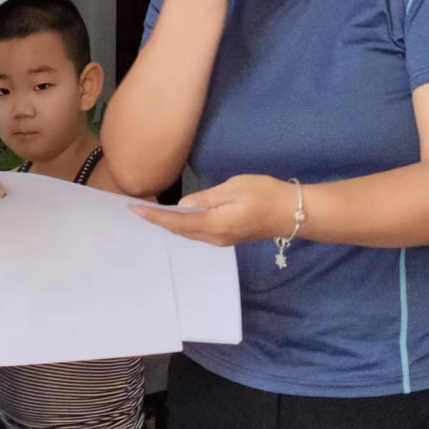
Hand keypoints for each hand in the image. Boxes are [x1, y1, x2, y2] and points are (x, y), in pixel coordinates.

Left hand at [130, 174, 296, 246]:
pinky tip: (179, 217)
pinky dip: (185, 226)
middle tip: (138, 211)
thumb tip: (184, 205)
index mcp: (214, 224)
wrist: (294, 213)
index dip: (154, 217)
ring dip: (171, 225)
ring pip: (189, 234)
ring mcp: (223, 240)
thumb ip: (206, 198)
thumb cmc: (265, 194)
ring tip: (153, 214)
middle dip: (158, 222)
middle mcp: (215, 238)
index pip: (176, 222)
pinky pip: (200, 233)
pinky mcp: (229, 237)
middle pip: (180, 231)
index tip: (134, 210)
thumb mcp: (233, 188)